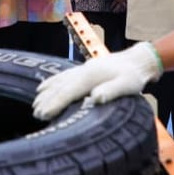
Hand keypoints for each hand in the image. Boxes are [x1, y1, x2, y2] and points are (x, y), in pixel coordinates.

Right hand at [33, 41, 163, 119]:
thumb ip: (112, 90)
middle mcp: (83, 71)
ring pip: (59, 81)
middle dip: (47, 101)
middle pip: (60, 87)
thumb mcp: (128, 85)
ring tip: (35, 105)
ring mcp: (82, 69)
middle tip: (36, 114)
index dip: (55, 104)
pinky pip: (63, 76)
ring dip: (47, 93)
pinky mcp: (83, 69)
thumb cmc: (134, 76)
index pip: (68, 92)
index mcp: (91, 76)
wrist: (138, 60)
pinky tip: (44, 87)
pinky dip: (52, 82)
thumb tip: (95, 98)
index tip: (43, 114)